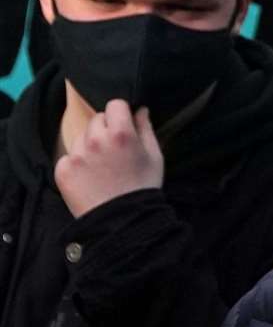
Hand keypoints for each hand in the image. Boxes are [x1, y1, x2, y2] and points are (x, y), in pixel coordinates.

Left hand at [55, 101, 163, 218]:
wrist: (122, 222)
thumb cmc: (143, 187)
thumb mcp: (155, 156)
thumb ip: (146, 128)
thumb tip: (141, 109)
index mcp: (121, 133)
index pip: (115, 104)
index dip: (121, 114)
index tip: (124, 126)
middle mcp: (96, 140)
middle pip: (96, 119)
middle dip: (104, 129)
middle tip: (113, 149)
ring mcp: (77, 155)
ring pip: (81, 137)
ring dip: (89, 145)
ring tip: (100, 167)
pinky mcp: (63, 171)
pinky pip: (68, 157)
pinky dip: (76, 164)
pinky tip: (89, 178)